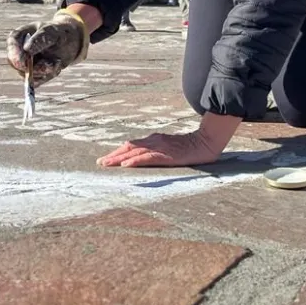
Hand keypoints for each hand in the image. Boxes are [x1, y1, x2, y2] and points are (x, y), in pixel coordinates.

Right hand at [6, 11, 88, 86]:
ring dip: (44, 71)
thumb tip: (27, 49)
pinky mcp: (32, 75)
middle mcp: (18, 52)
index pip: (12, 45)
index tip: (23, 64)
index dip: (15, 55)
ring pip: (27, 75)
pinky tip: (57, 66)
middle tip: (50, 66)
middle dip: (33, 68)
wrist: (69, 43)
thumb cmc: (58, 33)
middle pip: (16, 64)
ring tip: (57, 61)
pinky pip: (36, 82)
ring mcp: (24, 65)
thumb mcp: (52, 33)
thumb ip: (40, 40)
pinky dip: (48, 76)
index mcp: (19, 36)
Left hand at [98, 112, 240, 167]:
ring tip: (107, 164)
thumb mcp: (170, 146)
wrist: (205, 142)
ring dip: (119, 158)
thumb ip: (157, 150)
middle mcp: (154, 141)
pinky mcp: (167, 155)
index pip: (132, 145)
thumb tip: (144, 156)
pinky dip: (135, 160)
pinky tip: (126, 165)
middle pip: (129, 147)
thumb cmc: (190, 147)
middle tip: (100, 163)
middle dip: (114, 155)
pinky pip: (148, 158)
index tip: (106, 159)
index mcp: (154, 140)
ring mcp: (160, 147)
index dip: (118, 151)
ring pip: (135, 152)